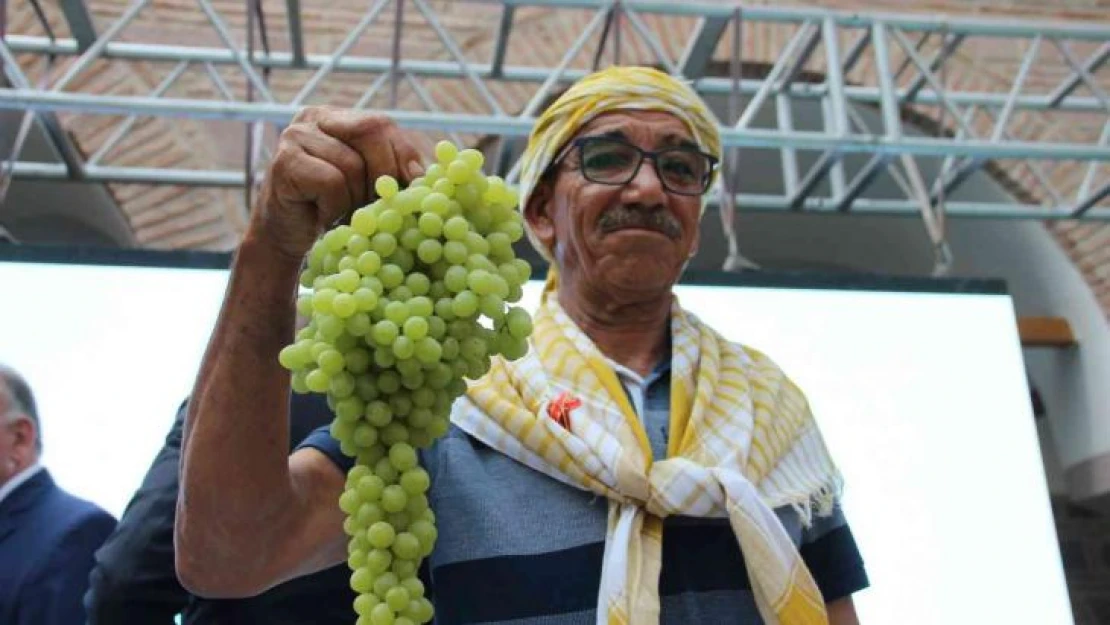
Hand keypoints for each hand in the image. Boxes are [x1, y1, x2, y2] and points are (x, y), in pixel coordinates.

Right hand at [249, 106, 428, 259]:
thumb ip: (393, 171)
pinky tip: (322, 214)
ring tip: (343, 213)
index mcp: (338, 117)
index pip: (381, 123)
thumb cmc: (332, 210)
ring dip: (355, 199)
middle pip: (370, 131)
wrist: (286, 239)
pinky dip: (335, 206)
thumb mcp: (368, 185)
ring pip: (352, 164)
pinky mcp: (283, 161)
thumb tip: (427, 175)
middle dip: (384, 174)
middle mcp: (314, 118)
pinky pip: (331, 182)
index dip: (402, 154)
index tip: (416, 184)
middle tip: (378, 204)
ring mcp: (295, 136)